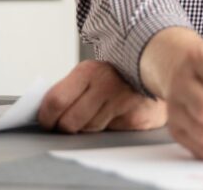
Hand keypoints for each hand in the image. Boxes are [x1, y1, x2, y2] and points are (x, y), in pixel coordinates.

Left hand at [38, 60, 166, 132]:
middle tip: (68, 122)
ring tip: (98, 112)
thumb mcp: (91, 73)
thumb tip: (45, 114)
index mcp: (89, 71)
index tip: (46, 122)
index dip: (46, 117)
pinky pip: (109, 133)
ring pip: (89, 131)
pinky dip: (108, 128)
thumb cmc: (117, 75)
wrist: (157, 69)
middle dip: (65, 126)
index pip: (55, 101)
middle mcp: (106, 85)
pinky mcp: (135, 118)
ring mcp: (122, 103)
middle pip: (69, 123)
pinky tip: (115, 114)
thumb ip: (69, 90)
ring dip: (88, 127)